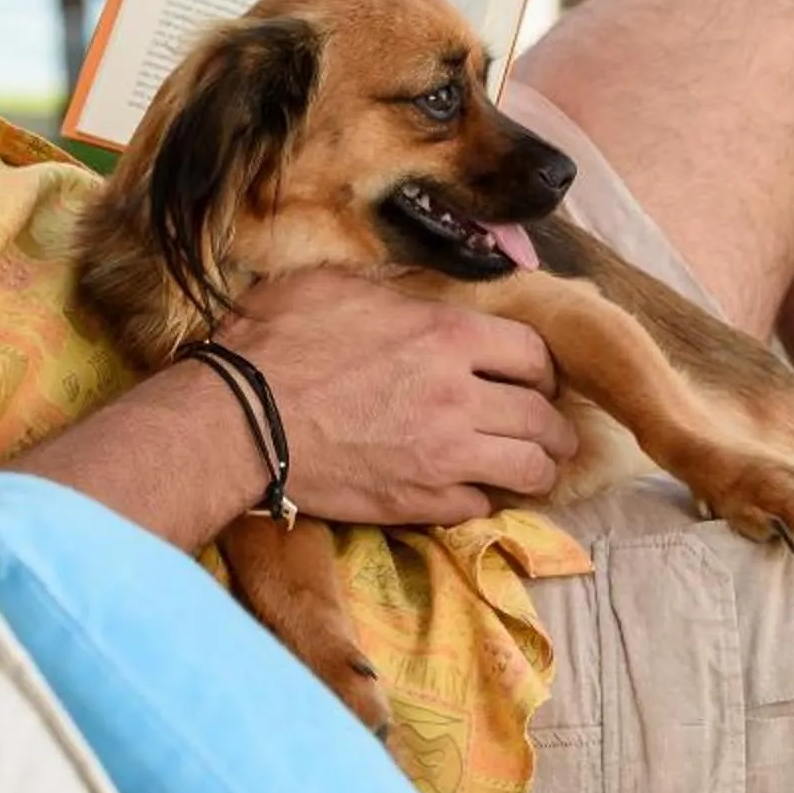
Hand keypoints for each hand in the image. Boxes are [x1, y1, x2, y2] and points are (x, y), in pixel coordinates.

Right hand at [214, 269, 580, 527]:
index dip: (541, 367)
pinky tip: (472, 487)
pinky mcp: (418, 502)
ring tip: (534, 467)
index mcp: (446, 336)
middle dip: (554, 426)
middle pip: (542, 418)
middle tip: (551, 430)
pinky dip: (482, 496)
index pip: (534, 355)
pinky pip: (479, 505)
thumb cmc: (277, 342)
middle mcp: (458, 398)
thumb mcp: (337, 287)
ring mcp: (442, 456)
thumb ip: (394, 290)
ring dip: (537, 467)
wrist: (239, 417)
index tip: (536, 377)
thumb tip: (416, 287)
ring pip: (528, 469)